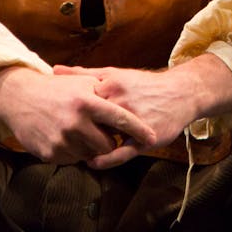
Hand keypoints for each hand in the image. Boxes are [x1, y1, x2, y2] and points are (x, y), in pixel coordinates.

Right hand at [0, 65, 154, 164]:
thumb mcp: (81, 83)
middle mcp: (75, 122)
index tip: (153, 137)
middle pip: (107, 144)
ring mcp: (61, 140)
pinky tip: (66, 137)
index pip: (120, 119)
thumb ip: (105, 92)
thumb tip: (129, 104)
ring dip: (90, 146)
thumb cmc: (56, 89)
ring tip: (80, 132)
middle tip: (103, 132)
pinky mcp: (50, 153)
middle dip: (108, 140)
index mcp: (86, 101)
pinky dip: (74, 151)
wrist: (18, 98)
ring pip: (90, 154)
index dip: (138, 129)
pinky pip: (73, 159)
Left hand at [58, 54, 231, 169]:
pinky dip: (105, 159)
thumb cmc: (144, 84)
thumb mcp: (114, 74)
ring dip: (87, 146)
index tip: (50, 116)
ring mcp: (134, 121)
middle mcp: (121, 102)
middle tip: (57, 136)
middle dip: (72, 129)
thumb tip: (55, 69)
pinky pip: (121, 153)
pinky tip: (93, 161)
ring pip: (103, 138)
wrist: (181, 93)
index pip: (79, 101)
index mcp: (112, 84)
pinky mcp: (145, 139)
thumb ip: (83, 74)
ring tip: (72, 150)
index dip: (64, 110)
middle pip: (88, 120)